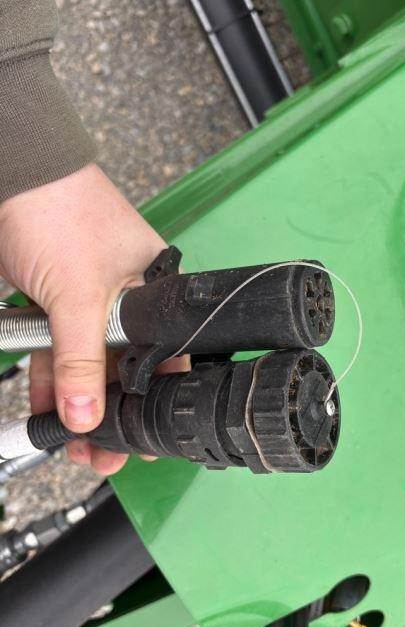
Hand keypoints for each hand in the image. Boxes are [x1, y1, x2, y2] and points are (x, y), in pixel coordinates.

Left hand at [0, 163, 182, 474]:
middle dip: (110, 413)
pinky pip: (57, 351)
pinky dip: (50, 379)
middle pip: (125, 368)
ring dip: (78, 403)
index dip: (155, 402)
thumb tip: (87, 415)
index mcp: (155, 292)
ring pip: (88, 364)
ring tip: (73, 444)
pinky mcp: (54, 302)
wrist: (12, 173)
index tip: (142, 441)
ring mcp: (88, 302)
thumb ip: (82, 362)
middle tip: (101, 453)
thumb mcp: (79, 296)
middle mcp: (128, 299)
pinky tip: (47, 411)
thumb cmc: (62, 211)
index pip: (166, 358)